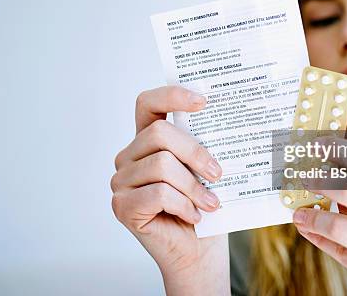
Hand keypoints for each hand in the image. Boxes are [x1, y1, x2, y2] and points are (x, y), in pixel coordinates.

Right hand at [111, 86, 229, 293]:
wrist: (198, 252)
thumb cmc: (203, 207)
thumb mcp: (205, 169)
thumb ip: (202, 145)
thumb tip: (225, 120)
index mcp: (147, 140)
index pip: (148, 103)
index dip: (171, 95)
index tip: (203, 101)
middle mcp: (129, 156)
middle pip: (158, 134)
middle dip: (194, 152)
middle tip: (218, 172)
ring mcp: (121, 181)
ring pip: (161, 165)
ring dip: (193, 186)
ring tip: (211, 201)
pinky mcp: (122, 206)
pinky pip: (158, 194)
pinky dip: (183, 205)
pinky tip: (195, 215)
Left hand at [292, 137, 346, 295]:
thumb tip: (337, 164)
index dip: (345, 150)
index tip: (321, 142)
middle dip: (321, 179)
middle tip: (302, 174)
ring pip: (341, 227)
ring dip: (314, 216)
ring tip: (298, 210)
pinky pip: (341, 253)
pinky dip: (318, 238)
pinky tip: (307, 228)